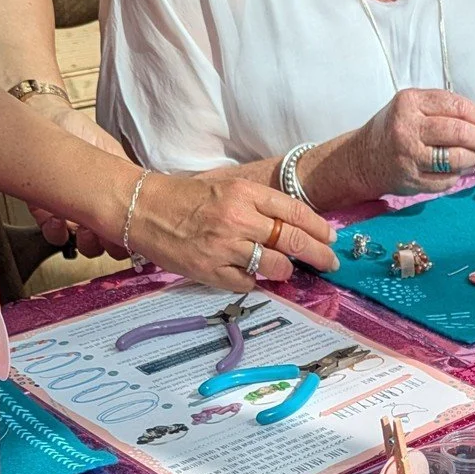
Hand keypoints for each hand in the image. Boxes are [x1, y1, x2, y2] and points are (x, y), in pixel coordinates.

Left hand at [26, 100, 131, 257]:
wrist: (50, 119)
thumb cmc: (82, 133)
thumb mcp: (115, 155)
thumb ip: (131, 179)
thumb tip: (154, 197)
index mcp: (117, 201)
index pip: (131, 230)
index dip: (134, 239)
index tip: (132, 235)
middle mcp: (98, 212)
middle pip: (111, 246)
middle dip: (112, 245)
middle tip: (108, 233)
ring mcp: (74, 216)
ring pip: (86, 247)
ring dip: (88, 244)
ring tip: (84, 228)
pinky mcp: (47, 213)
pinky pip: (55, 236)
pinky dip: (57, 233)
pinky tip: (58, 219)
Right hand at [128, 172, 338, 292]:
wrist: (144, 209)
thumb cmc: (187, 198)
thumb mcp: (227, 189)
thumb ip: (260, 205)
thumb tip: (295, 226)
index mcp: (245, 194)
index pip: (296, 213)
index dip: (320, 229)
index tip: (331, 239)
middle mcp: (239, 219)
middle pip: (295, 241)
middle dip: (319, 255)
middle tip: (330, 264)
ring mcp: (226, 247)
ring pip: (276, 268)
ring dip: (285, 272)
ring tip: (284, 271)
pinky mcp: (212, 271)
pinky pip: (248, 284)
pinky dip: (255, 283)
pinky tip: (251, 276)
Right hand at [348, 88, 474, 197]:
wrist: (364, 158)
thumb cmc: (395, 129)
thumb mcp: (413, 107)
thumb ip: (444, 109)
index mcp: (409, 102)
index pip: (456, 106)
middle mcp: (407, 128)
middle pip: (458, 132)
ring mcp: (408, 156)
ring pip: (455, 158)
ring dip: (472, 159)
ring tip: (473, 157)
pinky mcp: (411, 180)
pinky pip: (446, 180)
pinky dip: (456, 176)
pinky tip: (454, 170)